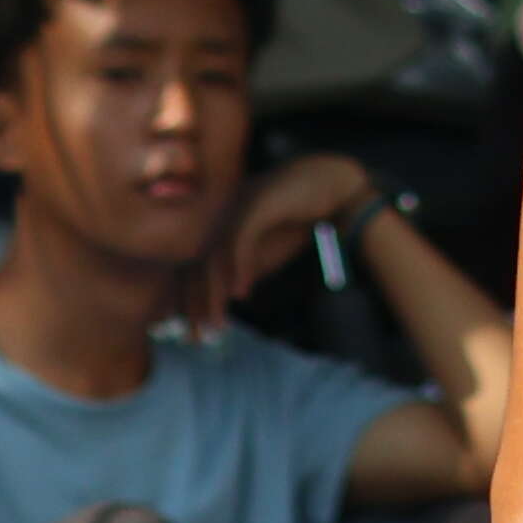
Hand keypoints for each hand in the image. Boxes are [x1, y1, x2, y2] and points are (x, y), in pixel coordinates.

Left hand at [205, 155, 372, 328]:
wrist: (334, 183)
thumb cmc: (302, 215)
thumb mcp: (268, 244)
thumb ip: (249, 263)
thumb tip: (234, 293)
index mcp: (221, 224)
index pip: (194, 265)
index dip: (189, 300)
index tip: (193, 332)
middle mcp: (223, 215)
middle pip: (197, 265)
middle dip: (195, 305)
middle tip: (200, 339)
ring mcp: (238, 207)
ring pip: (215, 259)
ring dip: (213, 296)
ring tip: (218, 325)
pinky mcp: (258, 203)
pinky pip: (240, 241)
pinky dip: (238, 269)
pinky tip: (241, 294)